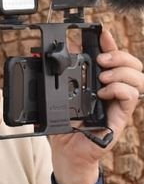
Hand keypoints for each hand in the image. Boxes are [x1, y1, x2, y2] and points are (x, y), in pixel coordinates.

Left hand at [50, 29, 143, 183]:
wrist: (66, 151)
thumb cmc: (63, 125)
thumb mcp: (57, 96)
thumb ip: (56, 76)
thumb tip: (48, 54)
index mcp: (98, 82)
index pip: (111, 57)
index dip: (109, 43)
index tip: (102, 32)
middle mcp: (112, 90)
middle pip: (131, 63)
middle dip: (118, 55)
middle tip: (100, 59)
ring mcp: (118, 103)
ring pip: (137, 77)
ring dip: (121, 71)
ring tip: (102, 76)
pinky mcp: (120, 116)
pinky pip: (132, 96)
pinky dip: (119, 89)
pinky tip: (103, 92)